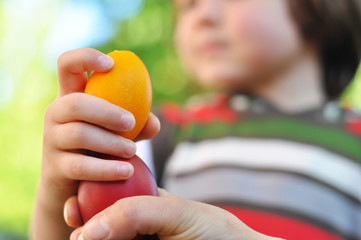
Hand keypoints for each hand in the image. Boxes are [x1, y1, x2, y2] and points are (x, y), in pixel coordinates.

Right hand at [31, 48, 159, 239]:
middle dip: (106, 111)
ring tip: (133, 151)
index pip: (67, 66)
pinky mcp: (54, 167)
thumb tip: (154, 123)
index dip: (85, 58)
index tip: (111, 64)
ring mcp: (51, 140)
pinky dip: (107, 168)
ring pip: (79, 134)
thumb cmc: (100, 148)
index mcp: (71, 96)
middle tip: (131, 123)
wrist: (75, 184)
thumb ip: (136, 124)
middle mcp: (56, 114)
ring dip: (111, 142)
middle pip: (75, 103)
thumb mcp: (117, 131)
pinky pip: (80, 166)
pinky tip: (127, 171)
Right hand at [66, 189, 280, 239]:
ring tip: (81, 238)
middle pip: (99, 225)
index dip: (86, 201)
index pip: (107, 199)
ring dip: (88, 237)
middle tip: (76, 231)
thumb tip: (89, 230)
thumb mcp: (176, 212)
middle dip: (82, 226)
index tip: (72, 209)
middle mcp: (137, 227)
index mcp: (144, 205)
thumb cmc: (214, 230)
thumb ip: (135, 211)